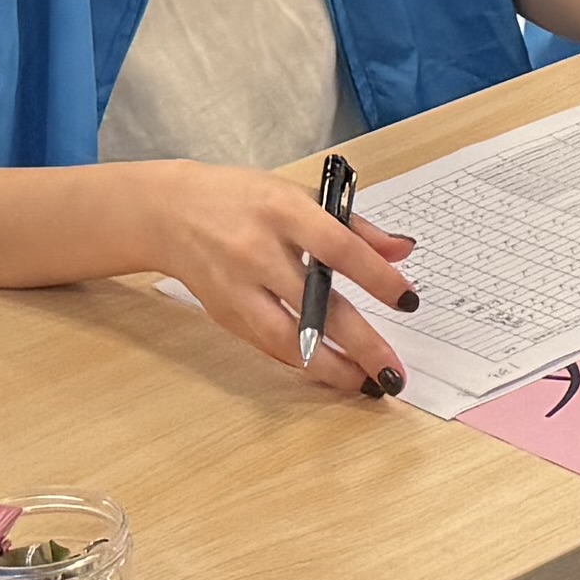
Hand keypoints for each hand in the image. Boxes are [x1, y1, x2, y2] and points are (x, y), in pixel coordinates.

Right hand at [134, 160, 415, 396]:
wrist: (171, 213)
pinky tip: (330, 371)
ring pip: (288, 339)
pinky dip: (302, 362)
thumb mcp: (299, 195)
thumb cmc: (244, 199)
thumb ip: (354, 225)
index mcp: (284, 212)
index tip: (408, 301)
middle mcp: (258, 251)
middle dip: (360, 344)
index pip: (339, 249)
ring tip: (366, 384)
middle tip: (393, 371)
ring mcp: (237, 288)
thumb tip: (402, 253)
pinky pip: (269, 346)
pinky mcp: (225, 315)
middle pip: (317, 305)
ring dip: (331, 368)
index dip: (377, 278)